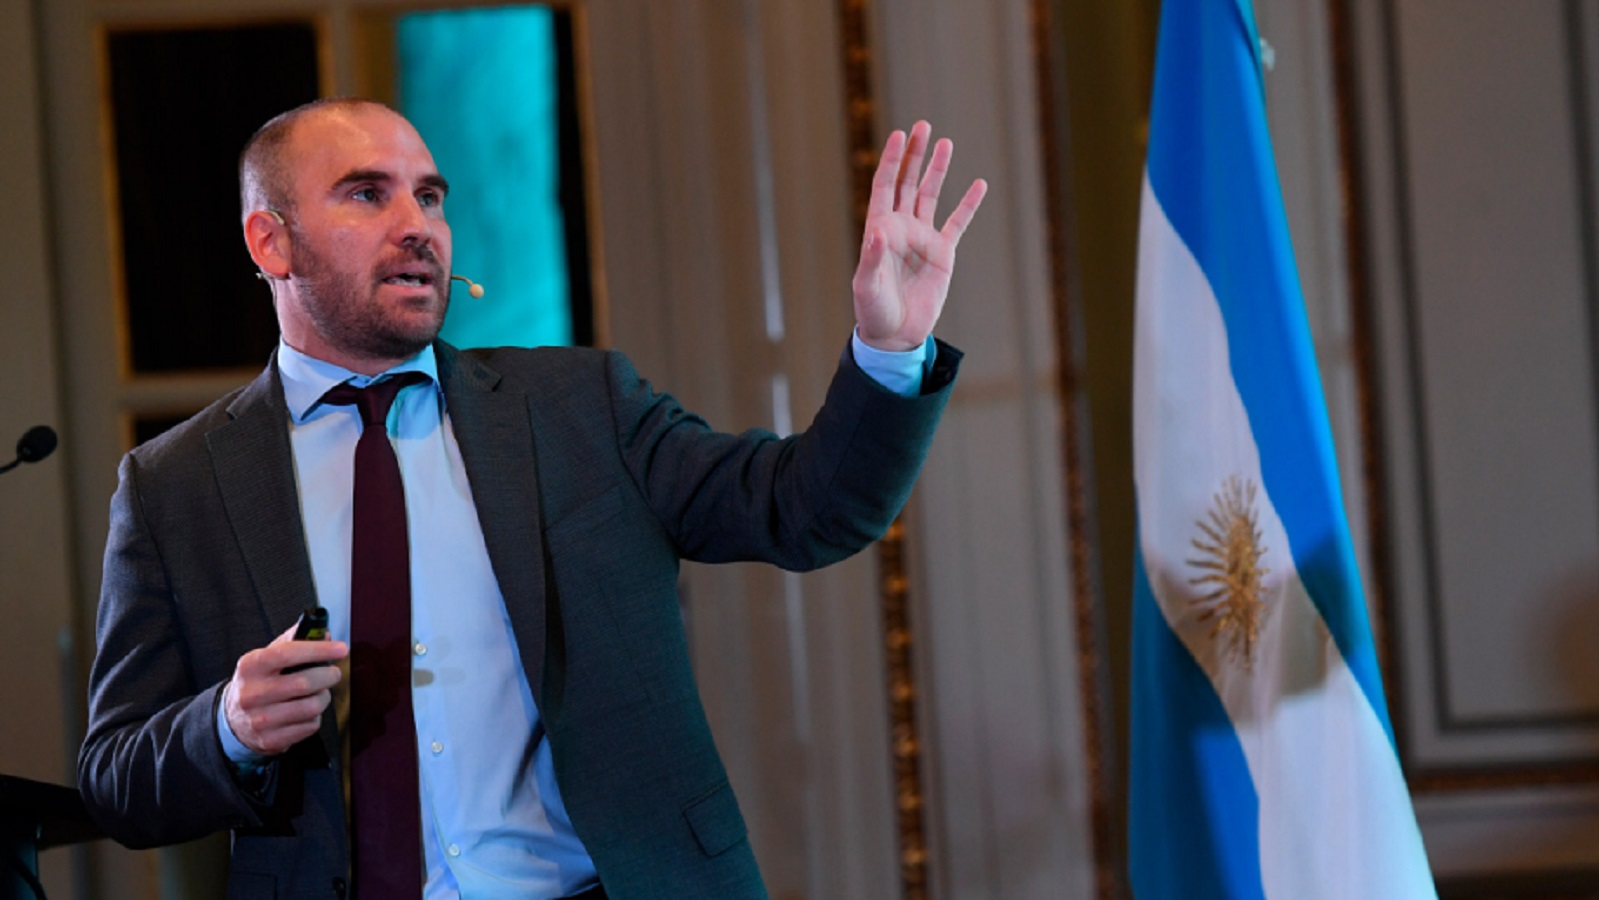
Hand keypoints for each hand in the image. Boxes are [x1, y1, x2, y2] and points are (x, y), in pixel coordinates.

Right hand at [223, 622, 347, 756]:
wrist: (232, 720)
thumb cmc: (258, 682)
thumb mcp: (266, 658)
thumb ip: (293, 641)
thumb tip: (324, 633)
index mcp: (250, 666)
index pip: (287, 654)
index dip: (318, 650)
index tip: (341, 649)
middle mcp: (252, 694)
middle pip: (304, 683)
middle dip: (328, 676)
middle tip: (333, 673)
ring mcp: (260, 719)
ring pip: (311, 706)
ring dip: (323, 697)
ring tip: (319, 693)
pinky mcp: (271, 740)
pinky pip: (309, 726)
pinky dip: (315, 717)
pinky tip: (306, 712)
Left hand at [853, 121, 987, 351]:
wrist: (895, 334)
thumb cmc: (873, 310)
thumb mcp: (867, 287)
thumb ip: (872, 259)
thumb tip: (878, 232)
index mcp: (879, 229)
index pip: (885, 186)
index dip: (892, 161)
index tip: (900, 135)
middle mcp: (901, 227)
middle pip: (908, 182)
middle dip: (915, 154)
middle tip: (923, 126)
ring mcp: (922, 238)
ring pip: (931, 195)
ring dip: (938, 169)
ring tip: (946, 143)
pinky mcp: (942, 253)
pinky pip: (957, 223)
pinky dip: (968, 205)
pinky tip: (978, 184)